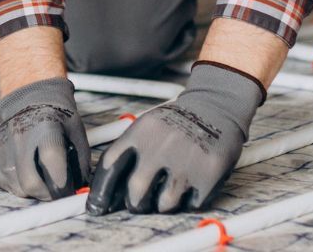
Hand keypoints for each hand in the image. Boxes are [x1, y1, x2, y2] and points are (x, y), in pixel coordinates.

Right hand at [0, 77, 90, 199]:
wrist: (33, 100)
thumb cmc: (59, 122)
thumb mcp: (78, 141)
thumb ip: (78, 171)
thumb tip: (76, 196)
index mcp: (47, 130)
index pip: (54, 167)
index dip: (63, 187)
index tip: (68, 191)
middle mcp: (19, 137)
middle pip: (31, 184)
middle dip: (46, 193)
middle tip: (53, 187)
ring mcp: (0, 145)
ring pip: (16, 188)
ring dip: (30, 188)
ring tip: (37, 169)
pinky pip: (2, 182)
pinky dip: (15, 182)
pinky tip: (22, 165)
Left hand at [86, 62, 263, 214]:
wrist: (215, 106)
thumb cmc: (175, 124)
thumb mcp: (146, 126)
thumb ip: (128, 154)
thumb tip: (107, 193)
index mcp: (140, 132)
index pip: (110, 165)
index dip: (100, 191)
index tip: (96, 207)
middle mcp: (160, 146)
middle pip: (136, 192)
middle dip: (134, 204)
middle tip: (137, 203)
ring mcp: (185, 160)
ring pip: (164, 204)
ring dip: (163, 204)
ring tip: (168, 190)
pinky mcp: (208, 172)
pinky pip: (191, 204)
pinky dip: (188, 201)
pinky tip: (190, 185)